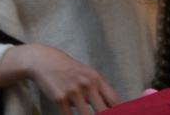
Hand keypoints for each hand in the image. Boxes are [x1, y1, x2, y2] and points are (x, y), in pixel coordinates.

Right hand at [0, 44, 121, 113]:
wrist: (46, 61)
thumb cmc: (70, 71)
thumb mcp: (87, 76)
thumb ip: (98, 91)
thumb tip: (112, 108)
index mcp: (97, 79)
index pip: (114, 100)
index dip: (121, 112)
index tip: (123, 114)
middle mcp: (88, 84)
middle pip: (103, 110)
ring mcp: (74, 91)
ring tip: (85, 114)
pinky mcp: (59, 98)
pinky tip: (70, 114)